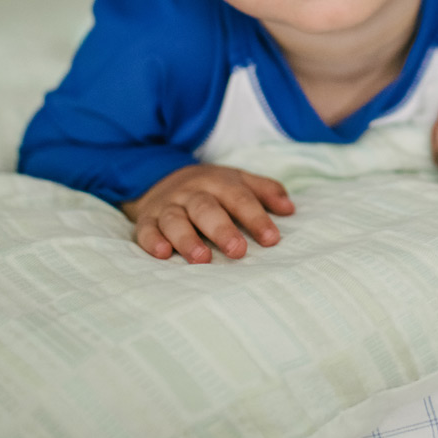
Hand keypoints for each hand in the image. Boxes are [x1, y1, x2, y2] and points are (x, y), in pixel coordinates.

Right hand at [121, 163, 294, 263]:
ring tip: (202, 259)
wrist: (161, 179)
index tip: (271, 239)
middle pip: (206, 208)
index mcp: (219, 183)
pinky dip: (152, 241)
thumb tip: (290, 208)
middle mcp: (192, 193)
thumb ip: (265, 191)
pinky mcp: (147, 219)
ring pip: (176, 219)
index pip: (240, 198)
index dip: (256, 218)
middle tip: (237, 250)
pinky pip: (146, 229)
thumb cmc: (211, 188)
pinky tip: (162, 254)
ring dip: (187, 239)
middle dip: (222, 229)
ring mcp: (168, 206)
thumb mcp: (238, 181)